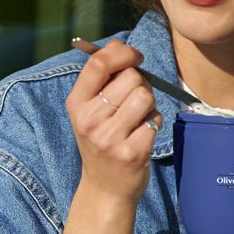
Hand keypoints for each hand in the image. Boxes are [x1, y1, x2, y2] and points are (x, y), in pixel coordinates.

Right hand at [65, 39, 162, 203]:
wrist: (105, 188)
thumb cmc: (102, 140)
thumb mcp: (90, 109)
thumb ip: (102, 77)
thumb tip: (119, 44)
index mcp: (76, 104)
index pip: (99, 63)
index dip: (123, 52)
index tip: (134, 57)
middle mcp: (89, 121)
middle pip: (131, 77)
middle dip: (140, 84)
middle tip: (132, 103)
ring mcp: (110, 139)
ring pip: (146, 95)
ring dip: (149, 103)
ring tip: (137, 119)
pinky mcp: (133, 153)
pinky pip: (156, 118)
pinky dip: (155, 122)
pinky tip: (142, 135)